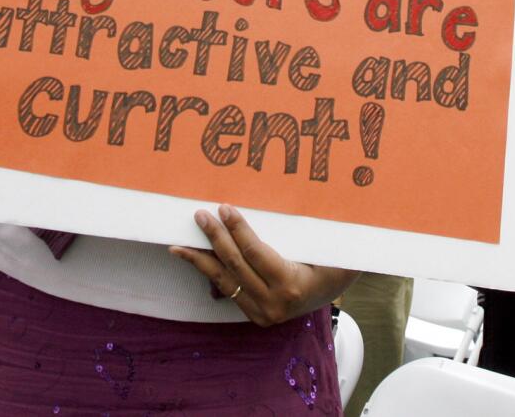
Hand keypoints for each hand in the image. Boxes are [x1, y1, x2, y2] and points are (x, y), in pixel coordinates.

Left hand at [169, 204, 355, 326]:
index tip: (224, 208)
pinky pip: (227, 289)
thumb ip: (319, 232)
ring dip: (200, 260)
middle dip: (216, 238)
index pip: (255, 253)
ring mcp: (261, 313)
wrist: (336, 293)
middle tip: (200, 215)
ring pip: (224, 282)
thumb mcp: (333, 250)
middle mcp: (272, 303)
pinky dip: (209, 272)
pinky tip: (193, 259)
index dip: (238, 229)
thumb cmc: (335, 264)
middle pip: (235, 265)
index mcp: (290, 285)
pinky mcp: (254, 314)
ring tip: (178, 245)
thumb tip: (310, 199)